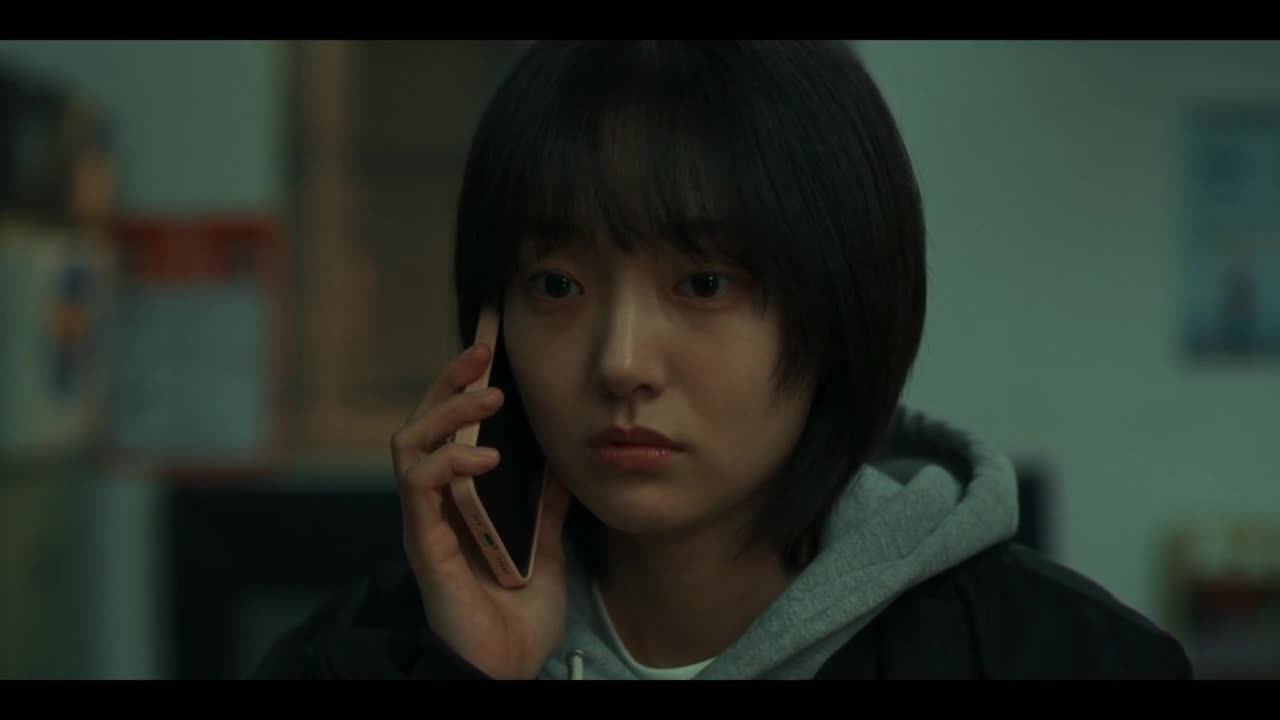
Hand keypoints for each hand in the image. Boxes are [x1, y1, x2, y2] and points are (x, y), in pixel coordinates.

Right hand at [391, 341, 573, 679]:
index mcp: (460, 500)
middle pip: (421, 424)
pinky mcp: (425, 545)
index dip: (460, 387)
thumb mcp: (545, 546)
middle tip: (483, 354)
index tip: (489, 350)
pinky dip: (448, 462)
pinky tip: (484, 456)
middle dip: (448, 382)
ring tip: (488, 396)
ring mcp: (426, 522)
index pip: (449, 429)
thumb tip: (564, 461)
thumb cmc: (518, 615)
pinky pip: (419, 488)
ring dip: (447, 411)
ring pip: (410, 445)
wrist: (508, 669)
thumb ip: (547, 505)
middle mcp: (435, 505)